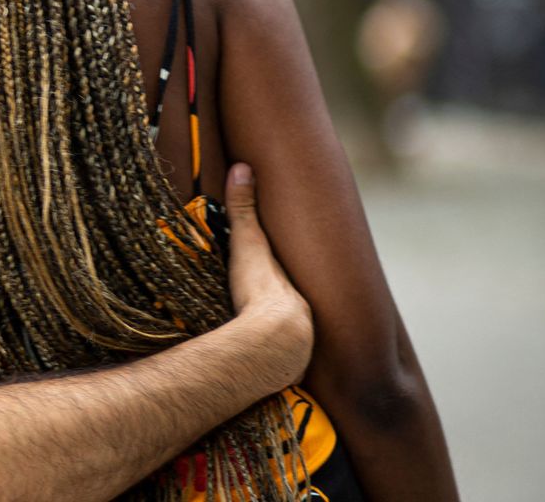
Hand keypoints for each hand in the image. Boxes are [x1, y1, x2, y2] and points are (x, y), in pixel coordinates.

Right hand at [224, 162, 312, 382]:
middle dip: (286, 319)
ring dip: (284, 350)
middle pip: (294, 317)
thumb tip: (243, 167)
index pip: (287, 284)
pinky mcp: (285, 376)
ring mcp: (297, 350)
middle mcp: (302, 319)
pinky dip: (275, 372)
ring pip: (291, 347)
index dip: (278, 284)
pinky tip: (267, 378)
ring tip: (270, 353)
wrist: (276, 340)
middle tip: (273, 321)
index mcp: (293, 291)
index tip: (272, 284)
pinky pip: (281, 371)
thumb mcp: (248, 245)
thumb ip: (242, 209)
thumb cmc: (261, 289)